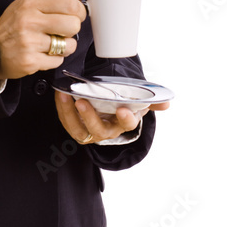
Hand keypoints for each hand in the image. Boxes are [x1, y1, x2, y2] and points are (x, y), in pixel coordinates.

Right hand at [0, 0, 86, 81]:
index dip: (79, 11)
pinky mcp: (30, 61)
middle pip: (72, 25)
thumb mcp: (28, 6)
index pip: (69, 4)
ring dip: (65, 47)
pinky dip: (54, 59)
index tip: (77, 15)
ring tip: (53, 44)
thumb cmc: (12, 27)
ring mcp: (29, 42)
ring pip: (68, 45)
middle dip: (73, 30)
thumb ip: (54, 1)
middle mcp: (29, 21)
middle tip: (64, 31)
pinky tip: (44, 54)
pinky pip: (58, 61)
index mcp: (31, 4)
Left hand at [55, 90, 170, 144]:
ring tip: (65, 96)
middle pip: (98, 129)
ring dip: (70, 113)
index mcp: (123, 124)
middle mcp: (106, 131)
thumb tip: (166, 103)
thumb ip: (151, 103)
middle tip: (82, 101)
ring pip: (78, 128)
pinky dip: (62, 108)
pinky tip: (60, 95)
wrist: (106, 114)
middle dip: (90, 116)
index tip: (122, 110)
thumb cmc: (121, 107)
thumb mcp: (137, 104)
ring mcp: (89, 131)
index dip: (125, 118)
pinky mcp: (75, 127)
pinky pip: (66, 121)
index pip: (127, 124)